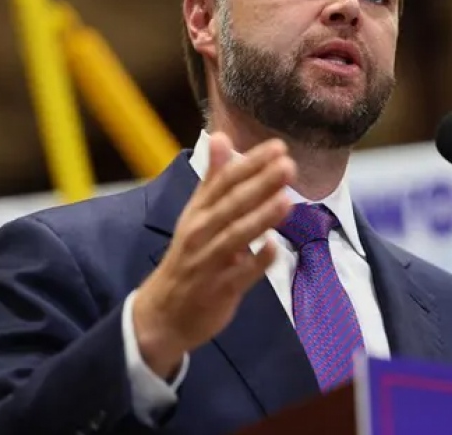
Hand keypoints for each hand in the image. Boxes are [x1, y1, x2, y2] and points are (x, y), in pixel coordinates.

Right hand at [132, 132, 295, 378]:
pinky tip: (275, 248)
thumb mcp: (196, 214)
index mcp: (198, 212)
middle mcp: (201, 233)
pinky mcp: (218, 290)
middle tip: (288, 165)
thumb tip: (222, 136)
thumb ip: (213, 177)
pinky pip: (240, 275)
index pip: (224, 181)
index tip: (278, 147)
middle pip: (231, 204)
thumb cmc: (189, 257)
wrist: (163, 314)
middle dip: (260, 184)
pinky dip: (257, 261)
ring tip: (286, 200)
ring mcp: (208, 262)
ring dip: (260, 218)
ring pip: (235, 236)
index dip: (251, 163)